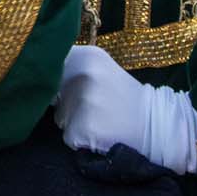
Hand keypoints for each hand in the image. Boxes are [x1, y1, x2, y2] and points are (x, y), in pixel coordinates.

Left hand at [55, 44, 196, 173]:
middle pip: (51, 94)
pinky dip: (80, 140)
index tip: (62, 85)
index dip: (51, 77)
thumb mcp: (101, 70)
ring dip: (72, 122)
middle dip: (64, 103)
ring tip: (100, 119)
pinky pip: (69, 137)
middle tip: (95, 107)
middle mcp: (84, 74)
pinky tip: (101, 134)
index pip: (49, 64)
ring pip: (59, 117)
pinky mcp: (84, 129)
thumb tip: (36, 75)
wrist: (160, 127)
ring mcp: (84, 102)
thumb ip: (71, 67)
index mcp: (88, 55)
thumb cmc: (124, 98)